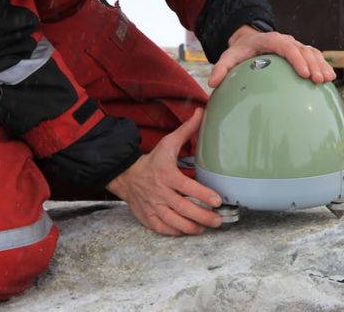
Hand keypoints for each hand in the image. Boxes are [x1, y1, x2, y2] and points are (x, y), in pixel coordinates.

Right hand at [106, 108, 222, 235]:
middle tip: (218, 220)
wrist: (125, 176)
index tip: (217, 201)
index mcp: (167, 175)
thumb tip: (201, 112)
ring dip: (193, 227)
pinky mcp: (148, 218)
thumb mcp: (167, 144)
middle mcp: (160, 193)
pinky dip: (177, 232)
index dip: (202, 195)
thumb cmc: (152, 161)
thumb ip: (186, 130)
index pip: (187, 188)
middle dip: (203, 217)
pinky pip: (164, 229)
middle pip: (184, 209)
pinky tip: (189, 230)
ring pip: (175, 223)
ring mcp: (153, 207)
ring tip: (206, 227)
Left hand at [208, 25, 336, 86]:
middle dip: (312, 64)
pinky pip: (314, 56)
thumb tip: (212, 83)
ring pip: (312, 52)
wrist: (249, 41)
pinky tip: (329, 78)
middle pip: (303, 50)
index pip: (286, 47)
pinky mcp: (299, 53)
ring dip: (320, 65)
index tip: (303, 73)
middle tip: (317, 80)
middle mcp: (286, 41)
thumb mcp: (228, 57)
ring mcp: (295, 46)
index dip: (296, 58)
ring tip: (326, 80)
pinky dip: (322, 65)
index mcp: (270, 40)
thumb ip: (221, 68)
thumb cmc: (239, 51)